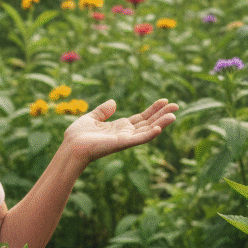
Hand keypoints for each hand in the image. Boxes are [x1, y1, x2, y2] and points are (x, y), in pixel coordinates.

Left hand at [61, 99, 177, 165]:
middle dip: (162, 114)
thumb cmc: (77, 135)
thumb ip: (102, 111)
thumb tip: (113, 102)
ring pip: (148, 131)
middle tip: (176, 105)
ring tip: (174, 115)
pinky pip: (139, 139)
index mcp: (119, 127)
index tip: (164, 101)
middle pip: (148, 123)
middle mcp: (125, 134)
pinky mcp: (122, 144)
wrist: (71, 146)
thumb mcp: (91, 118)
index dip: (153, 110)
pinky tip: (160, 128)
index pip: (141, 118)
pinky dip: (150, 134)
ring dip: (161, 123)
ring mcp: (125, 139)